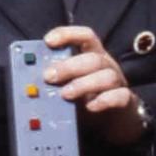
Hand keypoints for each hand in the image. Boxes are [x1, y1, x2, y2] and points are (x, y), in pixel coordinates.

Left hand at [42, 25, 143, 144]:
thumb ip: (56, 80)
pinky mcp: (125, 100)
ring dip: (83, 84)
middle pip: (92, 58)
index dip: (68, 34)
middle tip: (49, 76)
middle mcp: (106, 65)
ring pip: (106, 76)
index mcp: (92, 55)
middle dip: (69, 66)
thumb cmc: (88, 98)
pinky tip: (90, 107)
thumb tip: (30, 80)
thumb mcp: (70, 85)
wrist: (114, 120)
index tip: (48, 41)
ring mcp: (117, 83)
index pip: (85, 36)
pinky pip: (120, 96)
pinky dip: (105, 101)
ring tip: (65, 95)